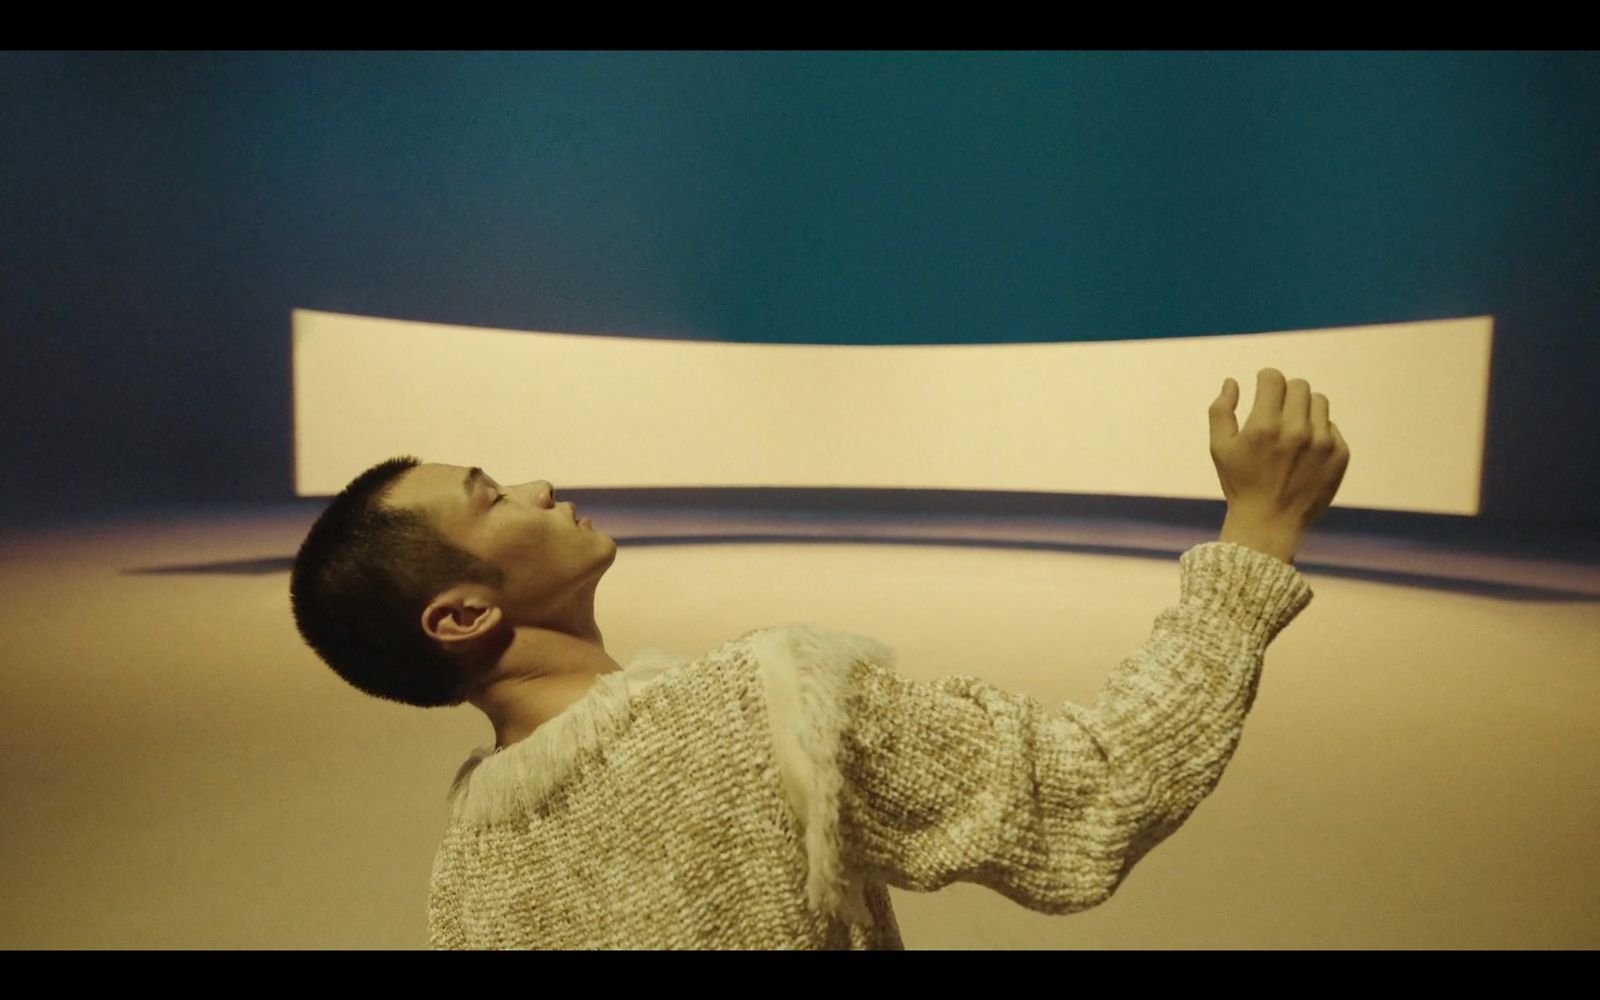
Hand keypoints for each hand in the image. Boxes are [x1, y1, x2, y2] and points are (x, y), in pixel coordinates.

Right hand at [1210, 368, 1350, 530]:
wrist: (1270, 522)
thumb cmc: (1240, 483)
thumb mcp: (1219, 448)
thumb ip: (1220, 410)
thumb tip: (1232, 382)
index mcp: (1264, 427)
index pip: (1273, 378)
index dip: (1266, 379)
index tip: (1263, 388)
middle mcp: (1296, 431)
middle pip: (1298, 386)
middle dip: (1285, 392)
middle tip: (1277, 410)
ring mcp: (1322, 443)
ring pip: (1318, 401)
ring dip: (1304, 408)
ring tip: (1292, 428)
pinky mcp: (1340, 455)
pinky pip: (1331, 426)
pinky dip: (1318, 431)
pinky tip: (1304, 451)